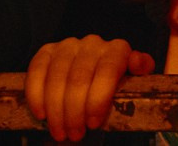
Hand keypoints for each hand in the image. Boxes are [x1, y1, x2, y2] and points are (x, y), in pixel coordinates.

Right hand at [25, 36, 154, 141]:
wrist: (95, 76)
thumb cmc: (115, 83)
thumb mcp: (134, 80)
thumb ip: (141, 70)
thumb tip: (138, 61)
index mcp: (117, 49)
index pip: (107, 71)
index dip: (98, 100)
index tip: (93, 123)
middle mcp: (92, 43)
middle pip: (79, 79)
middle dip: (74, 112)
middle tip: (75, 134)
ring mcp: (68, 45)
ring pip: (56, 78)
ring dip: (56, 110)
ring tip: (60, 131)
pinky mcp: (47, 51)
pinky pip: (36, 70)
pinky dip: (36, 94)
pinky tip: (41, 114)